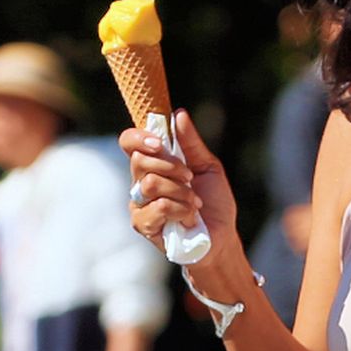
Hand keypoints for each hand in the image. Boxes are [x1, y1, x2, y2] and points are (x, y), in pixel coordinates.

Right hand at [120, 109, 238, 257]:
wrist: (221, 237)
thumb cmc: (214, 203)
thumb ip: (191, 143)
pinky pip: (158, 207)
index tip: (161, 143)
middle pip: (139, 161)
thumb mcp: (208, 167)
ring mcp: (139, 204)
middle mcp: (140, 181)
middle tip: (190, 178)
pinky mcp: (143, 224)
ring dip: (180, 191)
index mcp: (153, 164)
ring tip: (194, 201)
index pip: (129, 142)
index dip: (139, 138)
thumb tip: (179, 114)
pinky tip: (190, 217)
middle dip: (170, 166)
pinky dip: (181, 209)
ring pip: (150, 184)